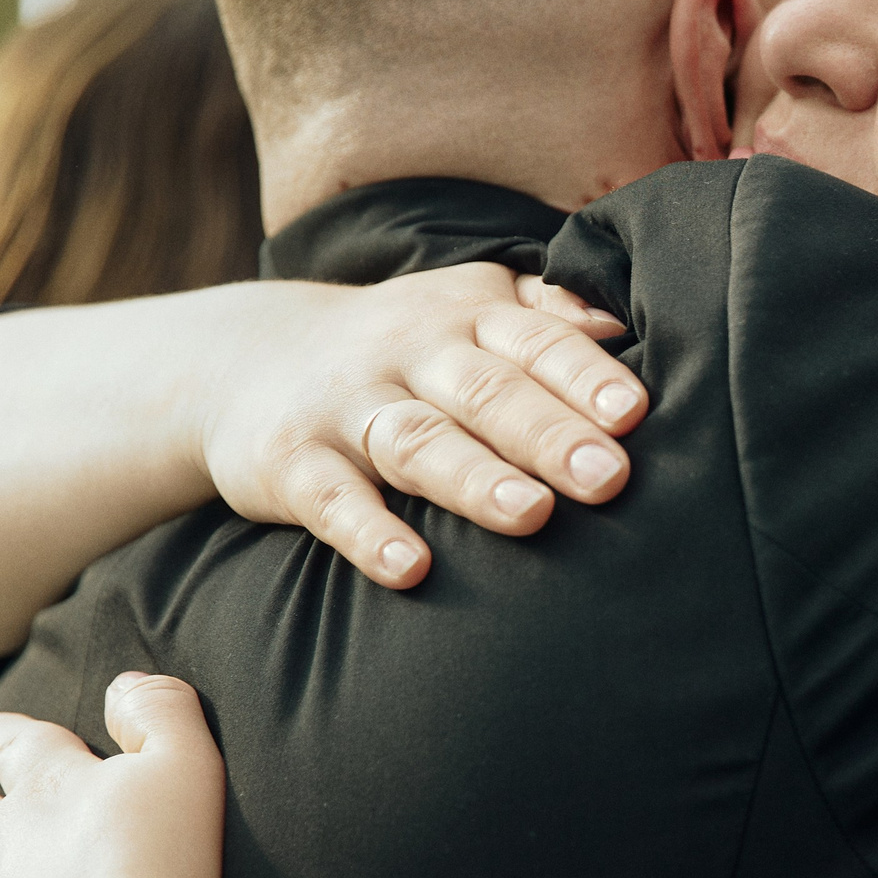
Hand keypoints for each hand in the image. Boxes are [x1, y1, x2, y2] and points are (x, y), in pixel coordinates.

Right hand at [199, 265, 650, 588]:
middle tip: (607, 477)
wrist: (243, 358)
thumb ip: (547, 316)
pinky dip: (369, 533)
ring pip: (417, 442)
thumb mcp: (468, 307)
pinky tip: (410, 569)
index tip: (633, 413)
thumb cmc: (402, 349)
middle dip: (548, 433)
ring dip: (474, 479)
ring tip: (531, 515)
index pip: (533, 342)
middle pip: (485, 392)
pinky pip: (332, 499)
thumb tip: (627, 322)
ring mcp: (346, 406)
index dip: (582, 374)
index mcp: (468, 316)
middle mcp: (409, 352)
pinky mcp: (290, 460)